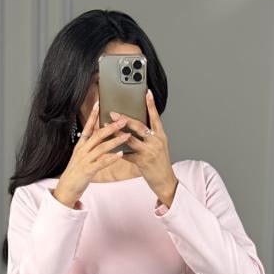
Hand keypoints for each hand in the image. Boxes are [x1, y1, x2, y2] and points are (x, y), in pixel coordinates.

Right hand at [53, 101, 130, 205]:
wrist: (66, 189)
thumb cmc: (75, 174)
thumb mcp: (81, 158)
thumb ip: (88, 148)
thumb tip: (96, 138)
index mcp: (80, 146)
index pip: (87, 127)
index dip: (93, 115)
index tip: (98, 103)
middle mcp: (83, 150)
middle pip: (98, 135)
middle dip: (111, 126)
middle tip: (123, 120)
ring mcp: (85, 160)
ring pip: (102, 147)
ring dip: (115, 140)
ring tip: (127, 135)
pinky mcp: (88, 170)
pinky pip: (102, 162)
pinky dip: (112, 157)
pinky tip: (121, 154)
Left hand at [109, 90, 177, 205]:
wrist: (166, 181)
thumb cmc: (161, 164)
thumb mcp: (160, 146)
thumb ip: (150, 136)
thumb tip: (136, 126)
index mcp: (161, 136)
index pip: (156, 117)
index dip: (151, 105)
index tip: (146, 92)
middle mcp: (156, 142)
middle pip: (139, 126)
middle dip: (125, 119)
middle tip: (114, 113)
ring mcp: (149, 152)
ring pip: (130, 139)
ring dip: (117, 132)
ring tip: (107, 126)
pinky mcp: (142, 162)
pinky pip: (126, 154)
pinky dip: (117, 150)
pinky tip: (109, 146)